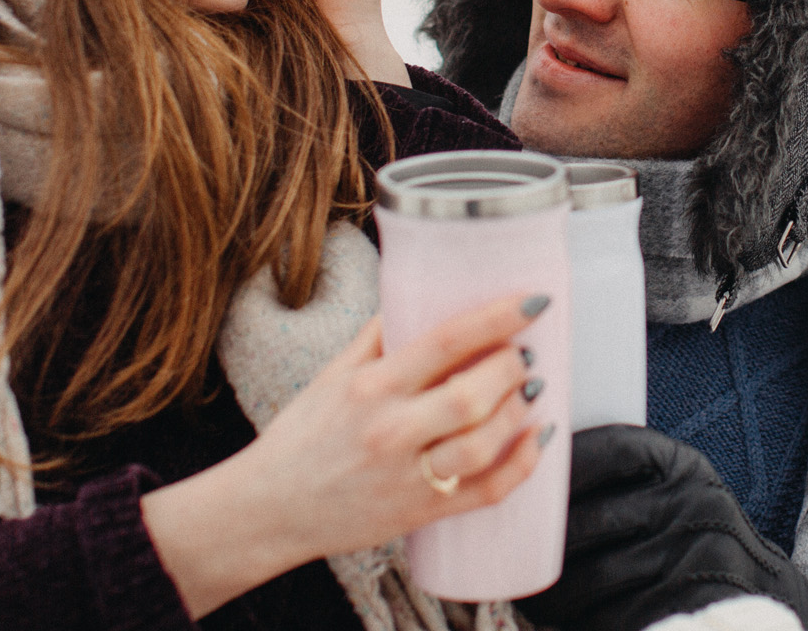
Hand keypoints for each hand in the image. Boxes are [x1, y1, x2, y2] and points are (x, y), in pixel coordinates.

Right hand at [142, 295, 552, 615]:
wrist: (271, 508)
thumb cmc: (302, 436)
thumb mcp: (332, 374)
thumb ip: (377, 337)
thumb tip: (416, 295)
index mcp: (371, 387)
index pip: (446, 342)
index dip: (496, 319)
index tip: (531, 301)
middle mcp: (391, 430)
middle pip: (472, 396)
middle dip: (512, 368)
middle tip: (526, 352)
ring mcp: (409, 476)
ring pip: (483, 444)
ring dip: (519, 412)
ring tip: (530, 389)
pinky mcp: (422, 512)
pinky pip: (487, 492)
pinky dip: (522, 465)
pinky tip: (536, 438)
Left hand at [515, 426, 807, 630]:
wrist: (766, 594)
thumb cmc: (698, 538)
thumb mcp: (676, 492)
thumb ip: (624, 481)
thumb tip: (532, 484)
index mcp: (682, 466)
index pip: (611, 450)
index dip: (564, 465)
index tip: (528, 485)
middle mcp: (692, 503)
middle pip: (592, 520)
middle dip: (543, 548)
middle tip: (510, 561)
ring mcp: (695, 556)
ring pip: (598, 575)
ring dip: (554, 593)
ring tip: (529, 598)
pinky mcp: (691, 602)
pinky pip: (619, 615)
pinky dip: (584, 622)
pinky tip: (564, 621)